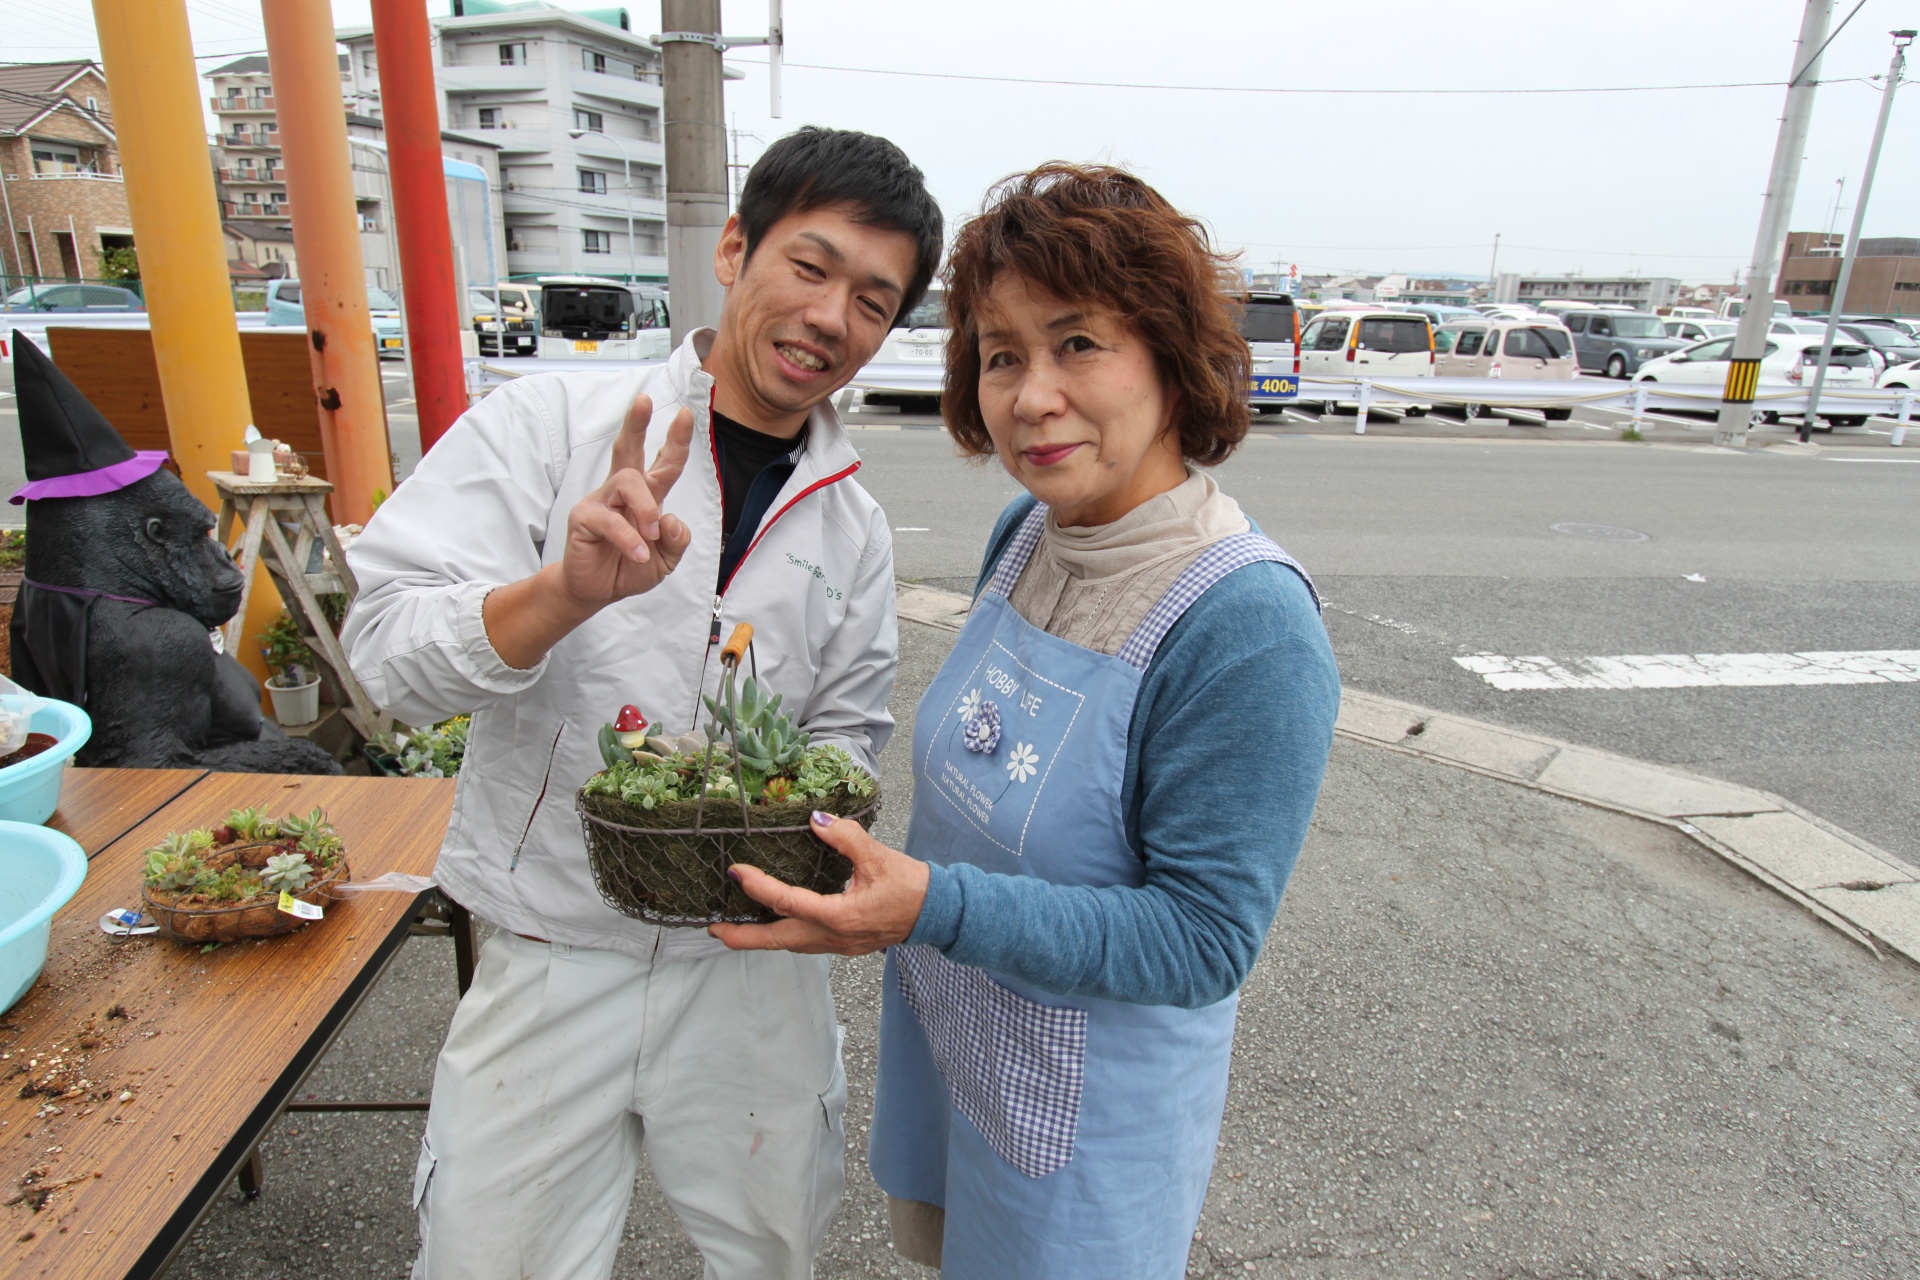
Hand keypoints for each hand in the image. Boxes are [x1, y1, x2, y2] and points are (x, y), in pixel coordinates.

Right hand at [482, 393, 695, 669]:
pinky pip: (610, 519)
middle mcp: (623, 492)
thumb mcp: (666, 559)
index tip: (685, 415)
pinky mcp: (585, 518)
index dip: (676, 440)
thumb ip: (677, 540)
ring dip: (645, 508)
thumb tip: (672, 519)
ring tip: (652, 534)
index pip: (664, 463)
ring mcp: (602, 501)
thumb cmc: (630, 568)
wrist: (597, 590)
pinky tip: (638, 553)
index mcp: (647, 496)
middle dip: (636, 423)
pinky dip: (629, 538)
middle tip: (643, 400)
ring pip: (627, 481)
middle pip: (628, 449)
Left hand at [709, 813, 929, 955]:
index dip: (758, 886)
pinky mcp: (842, 944)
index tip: (736, 871)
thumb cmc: (911, 886)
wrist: (938, 913)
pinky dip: (782, 935)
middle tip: (713, 929)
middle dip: (742, 937)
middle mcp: (833, 936)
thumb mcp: (879, 857)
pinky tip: (774, 924)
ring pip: (788, 945)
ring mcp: (837, 945)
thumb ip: (846, 836)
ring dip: (759, 938)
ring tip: (733, 929)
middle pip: (777, 940)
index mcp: (840, 915)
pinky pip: (803, 943)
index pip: (788, 902)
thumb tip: (816, 818)